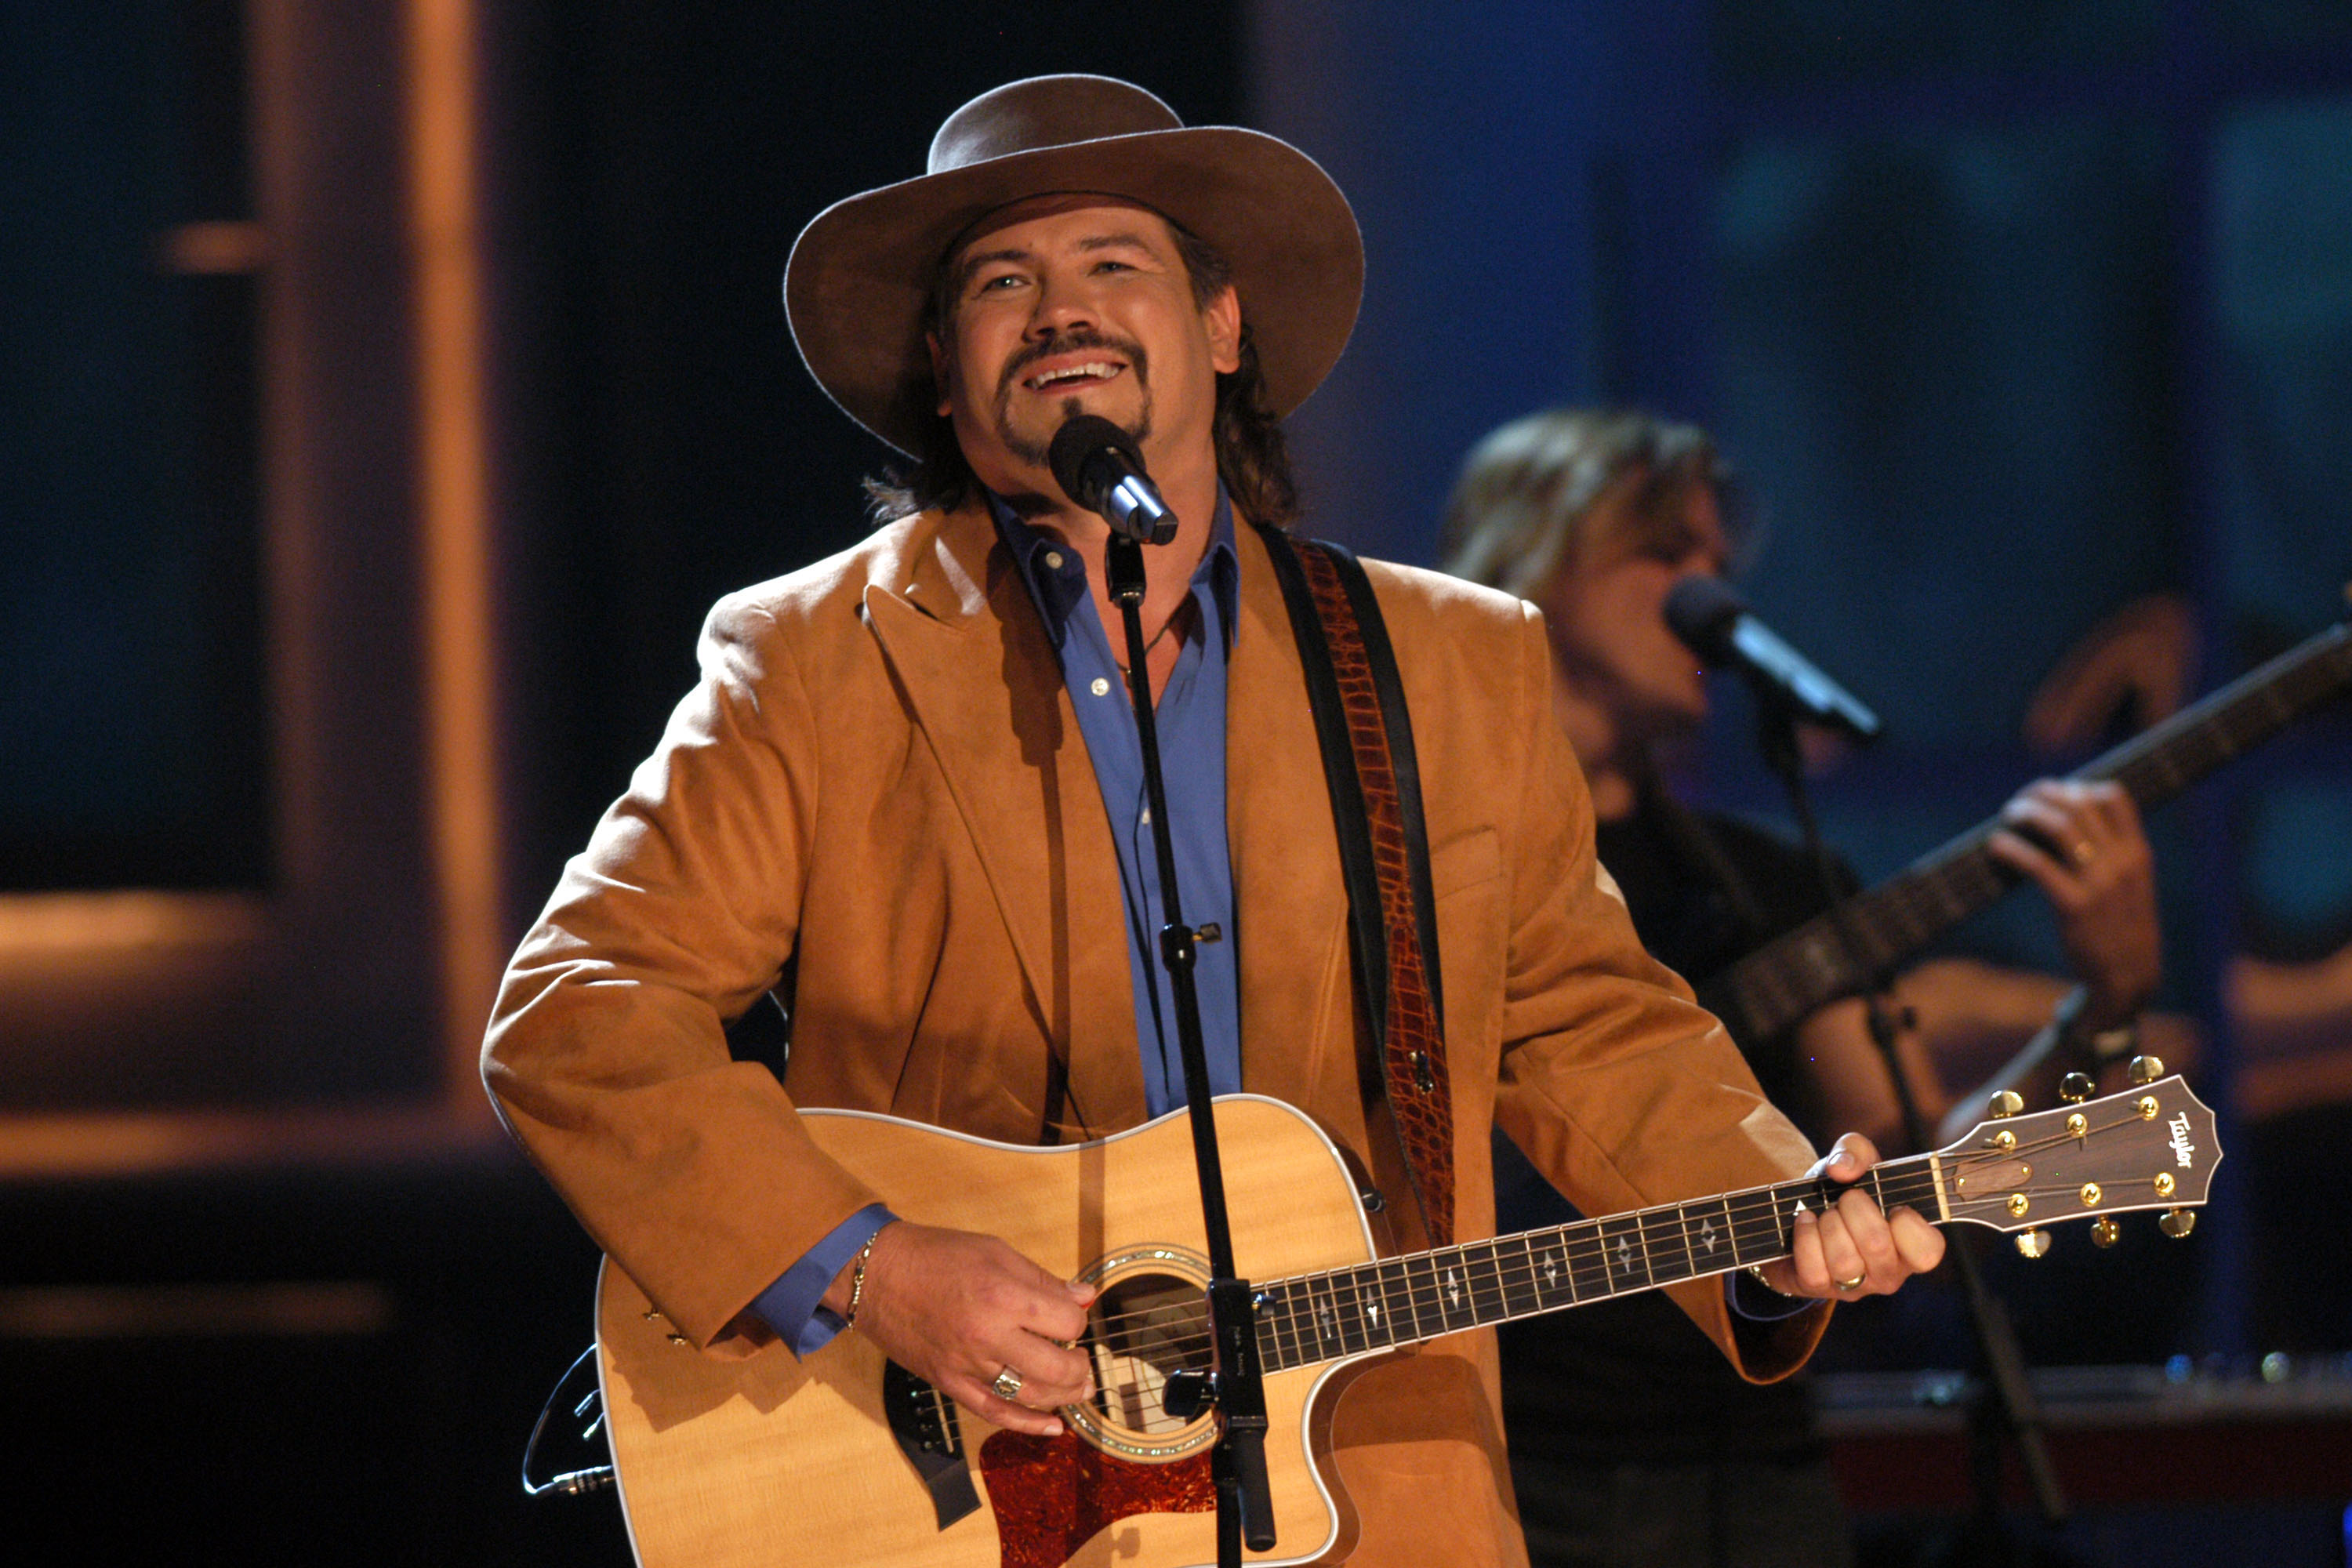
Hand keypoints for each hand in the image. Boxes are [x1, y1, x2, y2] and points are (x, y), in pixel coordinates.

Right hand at [838, 1222, 1095, 1438]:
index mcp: (1004, 1296)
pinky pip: (994, 1414)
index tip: (1070, 1314)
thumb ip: (1042, 1279)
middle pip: (1057, 1368)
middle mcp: (988, 1336)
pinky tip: (1052, 1427)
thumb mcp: (996, 1252)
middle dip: (1080, 1368)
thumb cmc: (937, 1255)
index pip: (1067, 1322)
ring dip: (1063, 1396)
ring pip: (1030, 1396)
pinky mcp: (949, 1384)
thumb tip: (1085, 1297)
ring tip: (1078, 1390)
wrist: (877, 1275)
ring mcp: (968, 1366)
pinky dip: (1027, 1424)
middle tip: (1084, 1362)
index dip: (1078, 1319)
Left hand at [1751, 1135, 1944, 1298]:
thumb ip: (1856, 1151)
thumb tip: (1843, 1168)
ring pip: (1844, 1261)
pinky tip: (1805, 1221)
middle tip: (1846, 1199)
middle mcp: (1888, 1272)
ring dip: (1828, 1224)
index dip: (1907, 1223)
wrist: (1797, 1216)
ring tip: (1826, 1213)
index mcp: (1910, 1246)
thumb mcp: (1854, 1164)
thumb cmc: (1840, 1193)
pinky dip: (1805, 1235)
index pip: (1928, 1250)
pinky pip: (1813, 1268)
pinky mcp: (1819, 1288)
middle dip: (1853, 1208)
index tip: (1892, 1205)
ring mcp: (1855, 1286)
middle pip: (1876, 1245)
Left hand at [1987, 779, 2160, 1027]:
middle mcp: (2123, 862)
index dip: (2077, 785)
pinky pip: (2037, 864)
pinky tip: (1996, 846)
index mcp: (2138, 853)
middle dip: (2043, 794)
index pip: (2114, 796)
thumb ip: (2111, 854)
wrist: (2128, 979)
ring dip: (2026, 813)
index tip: (2053, 793)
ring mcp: (2100, 884)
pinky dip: (2011, 848)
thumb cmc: (2119, 928)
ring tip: (2007, 817)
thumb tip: (2068, 819)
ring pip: (2059, 827)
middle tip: (2019, 803)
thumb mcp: (2130, 885)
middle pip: (2079, 804)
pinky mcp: (2075, 906)